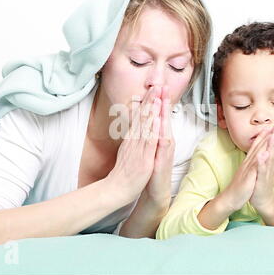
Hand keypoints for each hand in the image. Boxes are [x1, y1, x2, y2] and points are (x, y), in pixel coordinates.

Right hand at [107, 86, 161, 203]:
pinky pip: (148, 141)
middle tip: (156, 85)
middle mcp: (134, 140)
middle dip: (150, 100)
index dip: (147, 103)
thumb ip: (131, 139)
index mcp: (132, 139)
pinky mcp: (143, 158)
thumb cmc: (124, 172)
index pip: (140, 117)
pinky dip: (152, 128)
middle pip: (142, 117)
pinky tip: (156, 119)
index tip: (152, 90)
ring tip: (157, 95)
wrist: (116, 189)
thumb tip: (134, 128)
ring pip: (145, 125)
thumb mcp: (127, 151)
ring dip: (152, 109)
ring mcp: (138, 148)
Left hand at [144, 85, 174, 205]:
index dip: (160, 101)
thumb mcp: (149, 148)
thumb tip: (146, 121)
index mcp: (160, 137)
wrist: (156, 190)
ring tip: (162, 99)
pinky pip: (162, 144)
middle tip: (163, 86)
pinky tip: (159, 124)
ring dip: (163, 114)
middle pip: (164, 118)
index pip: (160, 116)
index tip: (159, 86)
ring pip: (164, 128)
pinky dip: (160, 133)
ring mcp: (164, 150)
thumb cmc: (152, 168)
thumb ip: (149, 134)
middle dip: (164, 102)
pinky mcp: (162, 159)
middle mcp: (164, 141)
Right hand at [219, 127, 271, 212]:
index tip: (271, 127)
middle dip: (266, 136)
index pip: (256, 147)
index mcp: (248, 162)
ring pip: (257, 155)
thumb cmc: (240, 187)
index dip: (264, 136)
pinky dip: (260, 161)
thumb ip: (251, 164)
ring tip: (271, 134)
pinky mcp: (248, 178)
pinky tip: (264, 154)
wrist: (231, 198)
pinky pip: (255, 169)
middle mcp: (248, 163)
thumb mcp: (247, 173)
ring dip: (264, 144)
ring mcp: (248, 170)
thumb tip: (255, 157)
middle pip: (258, 147)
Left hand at [250, 125, 273, 210]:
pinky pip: (261, 170)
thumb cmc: (262, 182)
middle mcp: (269, 166)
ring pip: (269, 158)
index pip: (273, 147)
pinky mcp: (261, 180)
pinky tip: (262, 155)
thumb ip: (268, 157)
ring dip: (272, 147)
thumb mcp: (265, 168)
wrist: (262, 200)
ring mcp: (265, 173)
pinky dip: (262, 162)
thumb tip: (271, 147)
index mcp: (269, 162)